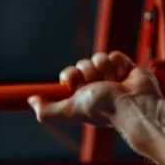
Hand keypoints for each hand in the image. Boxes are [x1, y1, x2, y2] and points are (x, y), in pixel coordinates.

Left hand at [28, 52, 164, 153]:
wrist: (133, 104)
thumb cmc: (104, 108)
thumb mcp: (70, 110)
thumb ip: (47, 111)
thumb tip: (31, 102)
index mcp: (82, 95)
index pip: (68, 74)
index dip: (70, 76)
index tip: (74, 85)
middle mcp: (95, 86)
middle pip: (83, 63)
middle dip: (89, 72)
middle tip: (98, 85)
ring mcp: (111, 76)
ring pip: (99, 57)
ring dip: (105, 68)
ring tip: (114, 83)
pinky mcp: (126, 68)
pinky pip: (115, 54)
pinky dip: (119, 63)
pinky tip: (124, 76)